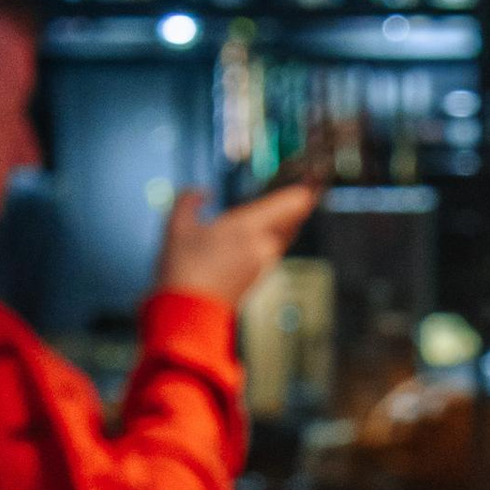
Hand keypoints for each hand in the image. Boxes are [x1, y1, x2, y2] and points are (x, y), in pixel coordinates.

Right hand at [156, 180, 317, 312]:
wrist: (187, 314)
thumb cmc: (182, 269)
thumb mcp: (176, 225)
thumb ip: (190, 199)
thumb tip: (204, 194)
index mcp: (250, 227)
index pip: (294, 203)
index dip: (307, 188)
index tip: (312, 175)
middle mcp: (264, 246)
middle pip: (294, 219)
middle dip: (296, 204)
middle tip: (298, 187)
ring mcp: (263, 265)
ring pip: (282, 236)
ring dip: (280, 222)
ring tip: (271, 208)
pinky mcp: (258, 278)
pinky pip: (270, 251)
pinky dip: (266, 239)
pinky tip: (250, 234)